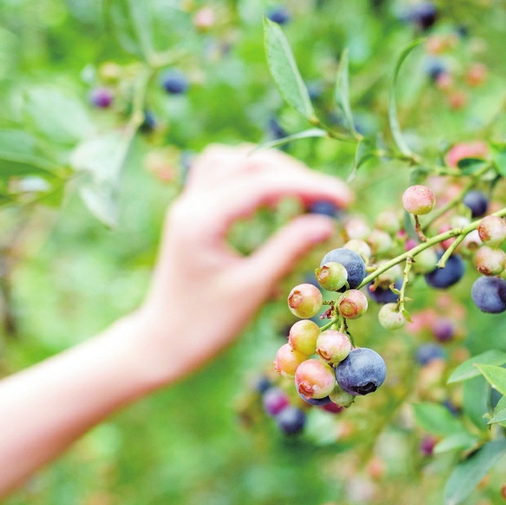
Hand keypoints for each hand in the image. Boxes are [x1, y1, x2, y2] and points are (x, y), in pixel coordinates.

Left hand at [129, 144, 351, 385]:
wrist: (162, 343)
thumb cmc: (206, 325)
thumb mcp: (252, 288)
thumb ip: (288, 250)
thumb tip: (326, 223)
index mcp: (201, 221)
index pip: (260, 185)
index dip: (306, 186)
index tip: (343, 198)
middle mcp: (190, 204)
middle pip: (246, 163)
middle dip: (292, 174)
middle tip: (329, 198)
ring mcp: (187, 205)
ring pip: (230, 161)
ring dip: (268, 169)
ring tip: (302, 191)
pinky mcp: (190, 214)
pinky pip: (219, 175)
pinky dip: (249, 176)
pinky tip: (272, 194)